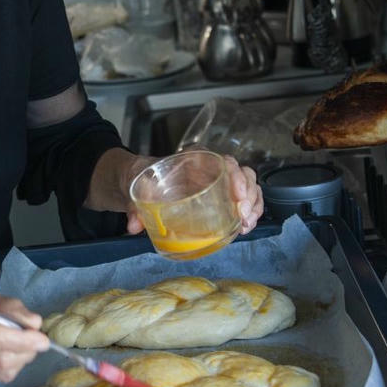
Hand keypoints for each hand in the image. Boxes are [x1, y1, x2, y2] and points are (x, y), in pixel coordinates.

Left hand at [124, 153, 263, 235]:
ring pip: (247, 186)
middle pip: (239, 172)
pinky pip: (242, 200)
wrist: (137, 183)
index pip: (218, 159)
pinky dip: (249, 212)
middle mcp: (208, 167)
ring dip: (253, 204)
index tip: (236, 193)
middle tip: (243, 215)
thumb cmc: (140, 179)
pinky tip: (245, 227)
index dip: (233, 173)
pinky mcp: (218, 197)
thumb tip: (134, 226)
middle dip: (248, 193)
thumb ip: (134, 206)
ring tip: (246, 224)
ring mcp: (216, 182)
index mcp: (190, 159)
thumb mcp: (134, 188)